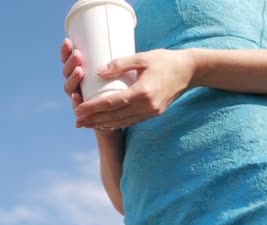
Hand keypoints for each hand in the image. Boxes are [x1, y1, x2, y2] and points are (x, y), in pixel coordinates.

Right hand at [60, 38, 116, 135]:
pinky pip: (78, 107)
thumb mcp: (124, 71)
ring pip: (70, 89)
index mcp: (80, 72)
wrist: (126, 110)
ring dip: (72, 79)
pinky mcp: (85, 111)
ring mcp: (80, 98)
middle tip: (78, 55)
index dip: (65, 52)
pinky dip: (76, 102)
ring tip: (80, 71)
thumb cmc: (125, 85)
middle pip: (67, 74)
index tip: (68, 41)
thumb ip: (121, 63)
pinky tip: (77, 97)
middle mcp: (77, 85)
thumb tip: (119, 47)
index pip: (69, 60)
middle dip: (70, 64)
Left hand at [75, 49, 195, 128]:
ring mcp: (151, 112)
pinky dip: (117, 123)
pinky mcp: (154, 113)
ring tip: (87, 125)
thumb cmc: (166, 60)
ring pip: (122, 122)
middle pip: (114, 116)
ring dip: (103, 124)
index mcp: (142, 92)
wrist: (190, 71)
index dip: (93, 107)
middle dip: (94, 120)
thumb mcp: (142, 58)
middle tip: (77, 122)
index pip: (111, 102)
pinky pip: (131, 121)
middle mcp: (146, 106)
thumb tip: (98, 72)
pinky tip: (106, 124)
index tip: (78, 109)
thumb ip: (120, 64)